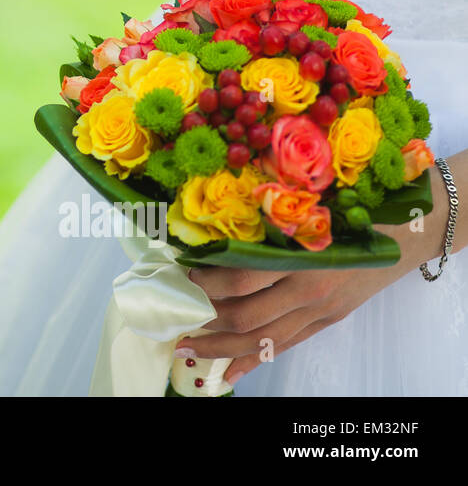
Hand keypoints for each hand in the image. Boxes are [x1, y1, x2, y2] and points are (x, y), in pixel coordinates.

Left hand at [183, 164, 458, 385]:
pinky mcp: (325, 323)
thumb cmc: (352, 208)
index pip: (242, 277)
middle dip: (205, 319)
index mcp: (302, 256)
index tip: (181, 273)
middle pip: (245, 316)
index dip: (207, 280)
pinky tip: (228, 375)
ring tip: (186, 349)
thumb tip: (212, 216)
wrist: (405, 234)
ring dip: (220, 348)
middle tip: (175, 316)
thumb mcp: (311, 206)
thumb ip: (268, 214)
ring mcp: (318, 312)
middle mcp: (308, 290)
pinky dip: (253, 362)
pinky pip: (283, 348)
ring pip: (260, 341)